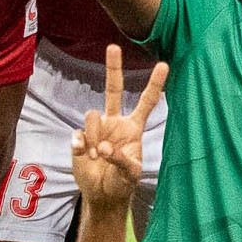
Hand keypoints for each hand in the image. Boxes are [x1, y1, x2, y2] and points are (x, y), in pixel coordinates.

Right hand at [74, 50, 167, 219]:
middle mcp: (115, 122)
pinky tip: (84, 155)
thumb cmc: (122, 183)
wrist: (102, 194)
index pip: (146, 102)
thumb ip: (122, 160)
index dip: (154, 84)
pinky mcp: (80, 138)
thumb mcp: (131, 174)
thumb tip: (104, 148)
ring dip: (93, 135)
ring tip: (96, 156)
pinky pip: (77, 133)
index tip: (164, 64)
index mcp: (133, 128)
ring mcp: (96, 129)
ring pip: (92, 115)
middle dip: (113, 68)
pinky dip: (80, 145)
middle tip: (113, 46)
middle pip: (113, 89)